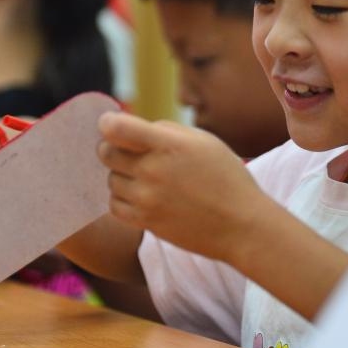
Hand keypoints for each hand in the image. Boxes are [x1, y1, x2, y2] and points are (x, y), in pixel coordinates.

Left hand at [96, 112, 271, 261]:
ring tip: (147, 179)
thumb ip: (167, 131)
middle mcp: (154, 171)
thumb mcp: (205, 141)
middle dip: (113, 148)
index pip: (118, 128)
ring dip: (122, 176)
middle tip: (128, 152)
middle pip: (106, 153)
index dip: (107, 123)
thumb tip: (137, 129)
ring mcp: (147, 199)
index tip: (110, 124)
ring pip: (110, 180)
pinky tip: (143, 196)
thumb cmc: (226, 178)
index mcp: (170, 145)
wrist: (241, 225)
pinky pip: (114, 205)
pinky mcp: (146, 222)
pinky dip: (123, 199)